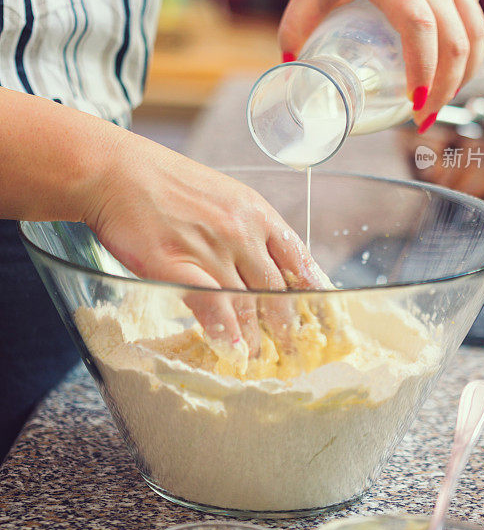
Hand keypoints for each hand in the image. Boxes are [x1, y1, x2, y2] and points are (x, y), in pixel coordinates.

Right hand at [83, 129, 319, 358]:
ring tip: (258, 357)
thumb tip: (263, 263)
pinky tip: (232, 350)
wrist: (117, 172)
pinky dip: (225, 333)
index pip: (298, 258)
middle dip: (288, 325)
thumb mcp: (222, 194)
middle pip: (277, 288)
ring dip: (255, 338)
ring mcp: (210, 249)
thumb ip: (246, 227)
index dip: (312, 290)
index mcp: (256, 212)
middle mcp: (241, 231)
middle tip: (292, 349)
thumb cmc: (166, 182)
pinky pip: (212, 307)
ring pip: (247, 304)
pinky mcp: (177, 266)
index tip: (320, 313)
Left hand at [278, 0, 483, 130]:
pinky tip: (450, 69)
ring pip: (475, 32)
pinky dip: (468, 49)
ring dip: (464, 74)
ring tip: (441, 100)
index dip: (422, 70)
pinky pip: (474, 17)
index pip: (420, 29)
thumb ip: (296, 26)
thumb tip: (289, 68)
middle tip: (423, 119)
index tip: (414, 106)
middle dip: (445, 89)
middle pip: (455, 41)